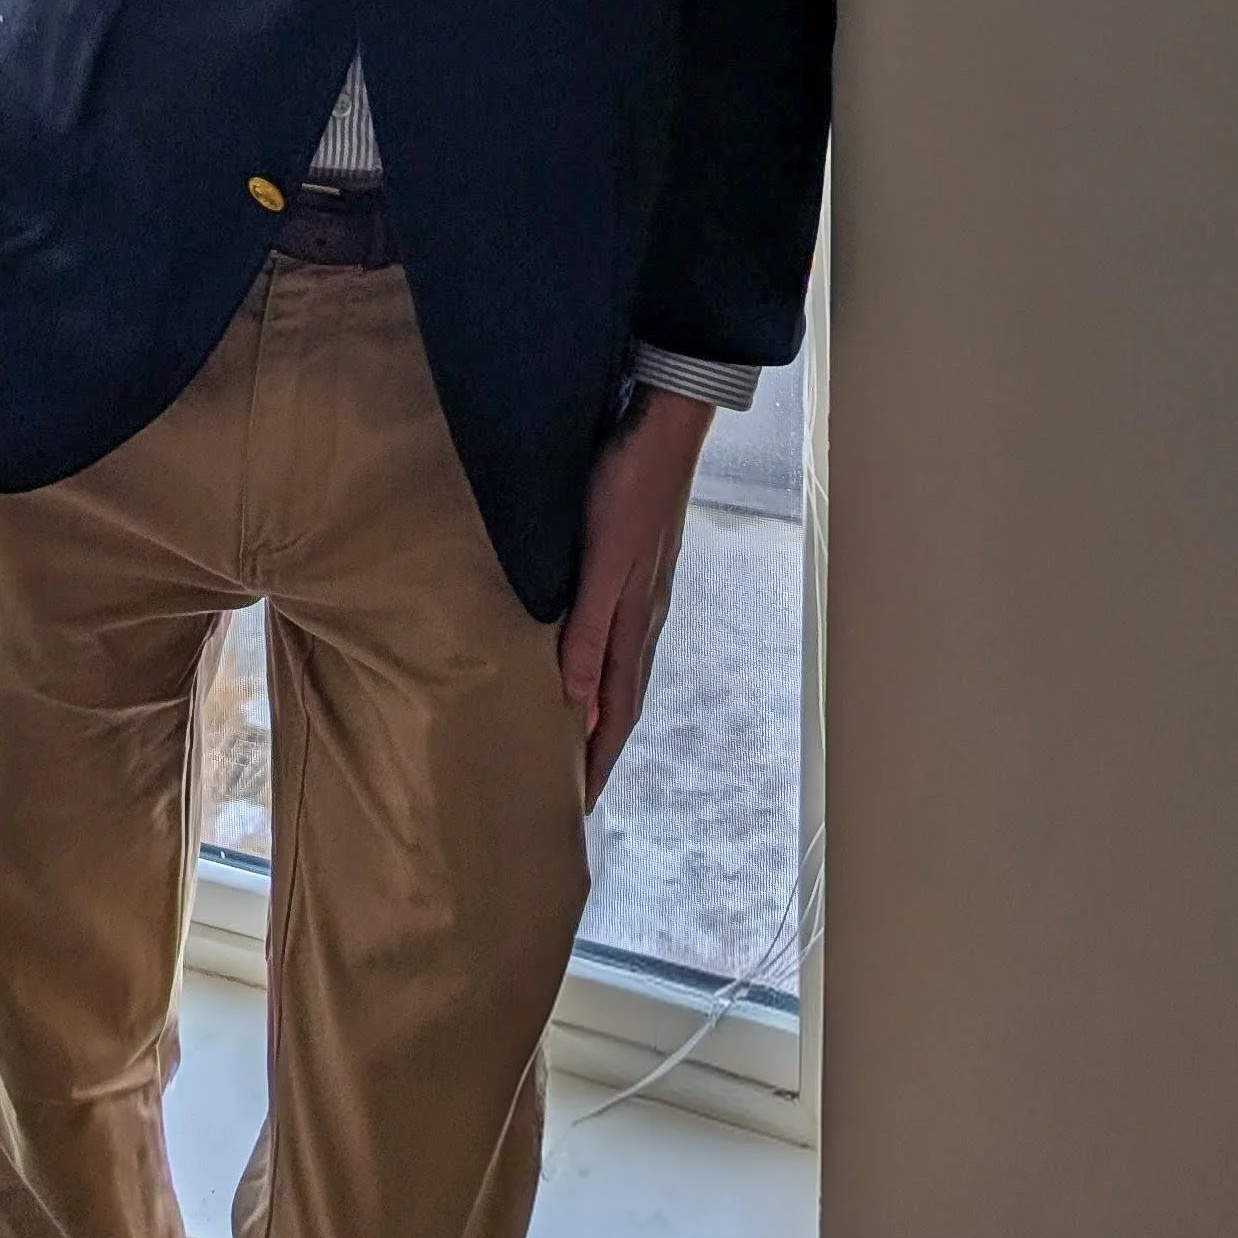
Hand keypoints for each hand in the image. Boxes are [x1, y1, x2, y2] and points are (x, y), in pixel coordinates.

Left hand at [560, 384, 711, 809]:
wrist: (662, 431)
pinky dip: (601, 667)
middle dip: (600, 746)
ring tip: (577, 737)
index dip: (598, 758)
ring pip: (620, 669)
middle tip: (575, 787)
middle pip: (621, 699)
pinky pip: (616, 637)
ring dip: (601, 709)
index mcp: (636, 624)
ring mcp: (641, 593)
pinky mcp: (633, 568)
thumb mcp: (602, 561)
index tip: (580, 806)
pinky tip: (586, 659)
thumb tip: (575, 702)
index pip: (617, 711)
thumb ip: (588, 629)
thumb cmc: (630, 490)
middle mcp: (643, 617)